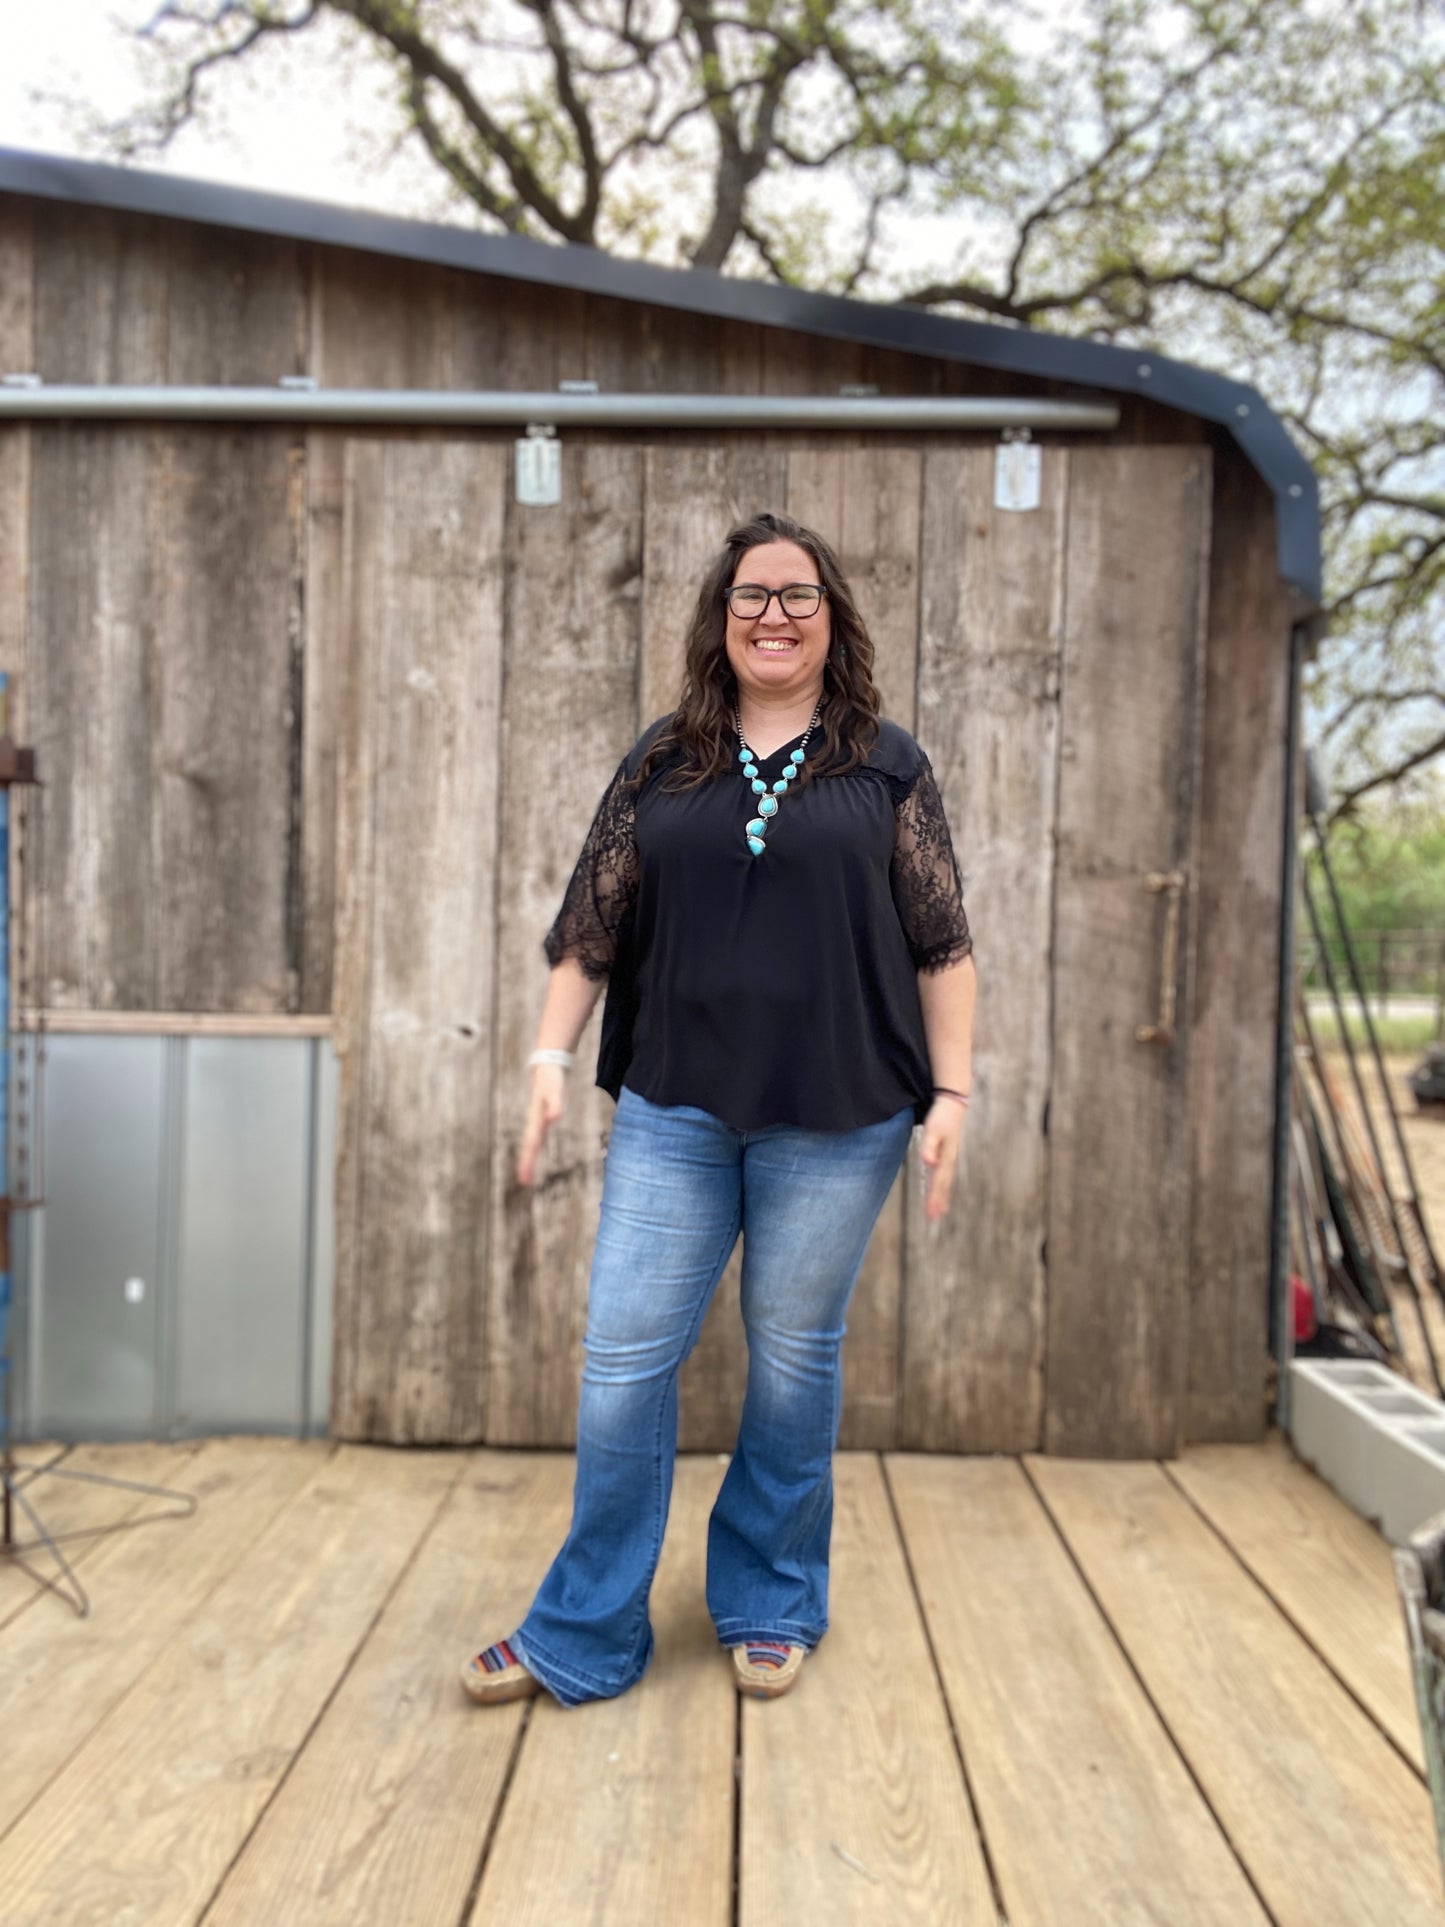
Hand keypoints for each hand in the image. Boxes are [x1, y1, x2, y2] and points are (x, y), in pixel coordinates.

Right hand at [517, 1064, 567, 1185]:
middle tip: (523, 1182)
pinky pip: (539, 1136)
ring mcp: (538, 1120)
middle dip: (527, 1163)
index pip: (532, 1144)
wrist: (548, 1066)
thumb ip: (556, 1103)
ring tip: (526, 1175)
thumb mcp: (555, 1090)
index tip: (524, 1177)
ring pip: (533, 1143)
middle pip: (531, 1146)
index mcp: (536, 1119)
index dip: (528, 1160)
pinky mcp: (543, 1117)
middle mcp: (536, 1122)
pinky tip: (536, 1153)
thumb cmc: (551, 1078)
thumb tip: (555, 1118)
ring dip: (529, 1158)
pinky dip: (536, 1147)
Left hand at [919, 1097, 965, 1222]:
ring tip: (939, 1212)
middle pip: (943, 1185)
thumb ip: (929, 1146)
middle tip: (932, 1218)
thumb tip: (928, 1162)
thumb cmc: (942, 1116)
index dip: (935, 1198)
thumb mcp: (933, 1129)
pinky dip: (942, 1186)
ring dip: (942, 1197)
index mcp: (946, 1157)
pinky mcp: (947, 1154)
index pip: (939, 1182)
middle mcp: (949, 1160)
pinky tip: (940, 1190)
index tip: (931, 1213)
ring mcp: (949, 1157)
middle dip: (938, 1202)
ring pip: (945, 1182)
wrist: (953, 1104)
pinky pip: (944, 1175)